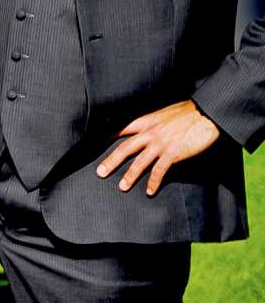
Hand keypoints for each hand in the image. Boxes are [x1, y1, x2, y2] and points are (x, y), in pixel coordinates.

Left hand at [97, 99, 219, 196]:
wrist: (206, 113)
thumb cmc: (189, 111)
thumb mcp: (165, 113)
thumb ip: (154, 122)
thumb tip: (150, 127)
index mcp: (147, 120)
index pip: (123, 128)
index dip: (109, 136)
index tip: (97, 143)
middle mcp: (150, 132)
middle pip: (125, 148)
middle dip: (111, 161)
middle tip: (100, 173)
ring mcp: (160, 143)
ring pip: (140, 162)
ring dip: (130, 176)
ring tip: (122, 187)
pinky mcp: (172, 153)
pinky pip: (159, 171)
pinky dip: (154, 182)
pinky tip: (149, 191)